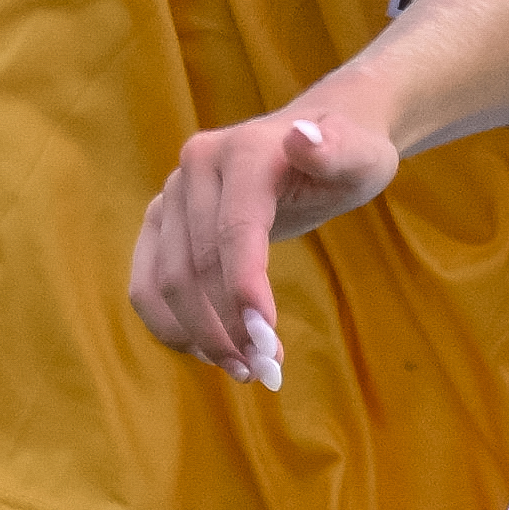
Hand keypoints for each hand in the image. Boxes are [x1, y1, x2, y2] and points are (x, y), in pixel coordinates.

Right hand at [129, 98, 399, 384]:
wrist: (316, 140)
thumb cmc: (347, 154)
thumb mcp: (361, 155)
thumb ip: (339, 150)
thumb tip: (302, 138)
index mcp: (243, 150)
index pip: (234, 230)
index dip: (244, 289)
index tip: (268, 344)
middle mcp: (196, 167)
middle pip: (196, 265)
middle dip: (228, 327)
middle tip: (268, 371)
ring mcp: (171, 195)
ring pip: (165, 282)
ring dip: (200, 336)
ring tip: (246, 370)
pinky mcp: (159, 224)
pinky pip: (148, 286)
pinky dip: (174, 328)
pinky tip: (213, 353)